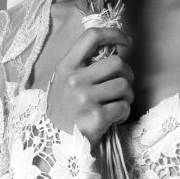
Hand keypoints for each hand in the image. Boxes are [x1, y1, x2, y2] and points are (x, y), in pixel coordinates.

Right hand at [46, 26, 133, 147]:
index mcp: (66, 67)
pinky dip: (124, 113)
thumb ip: (82, 67)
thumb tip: (113, 51)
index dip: (113, 34)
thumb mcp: (63, 83)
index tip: (126, 41)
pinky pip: (124, 107)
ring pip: (124, 85)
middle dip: (127, 74)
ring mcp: (85, 98)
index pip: (91, 37)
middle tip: (122, 86)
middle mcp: (75, 80)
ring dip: (127, 96)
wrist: (52, 144)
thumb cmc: (63, 112)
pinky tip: (114, 119)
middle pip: (117, 63)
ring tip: (117, 105)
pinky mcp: (96, 117)